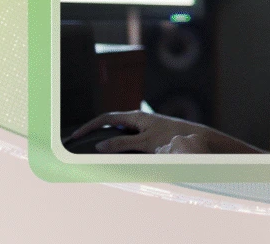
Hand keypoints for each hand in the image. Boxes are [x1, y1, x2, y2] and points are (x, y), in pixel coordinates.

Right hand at [67, 110, 210, 153]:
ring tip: (94, 149)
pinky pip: (128, 139)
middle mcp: (138, 119)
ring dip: (107, 140)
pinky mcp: (149, 134)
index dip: (89, 127)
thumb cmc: (171, 136)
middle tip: (80, 141)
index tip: (76, 135)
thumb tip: (100, 146)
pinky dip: (119, 145)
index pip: (106, 119)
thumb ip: (122, 144)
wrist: (194, 137)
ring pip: (119, 133)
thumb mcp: (144, 142)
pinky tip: (115, 152)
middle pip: (110, 125)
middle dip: (95, 132)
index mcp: (135, 116)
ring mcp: (143, 126)